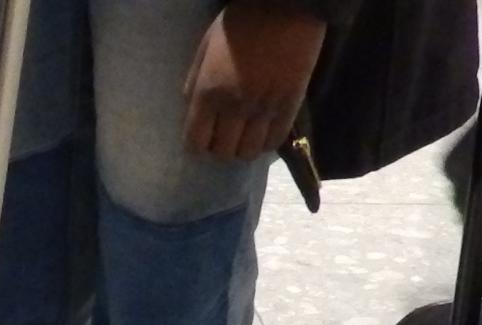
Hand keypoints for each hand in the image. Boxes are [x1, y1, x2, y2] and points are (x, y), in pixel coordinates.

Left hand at [183, 1, 327, 160]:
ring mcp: (263, 108)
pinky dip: (266, 143)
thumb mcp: (205, 49)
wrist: (285, 6)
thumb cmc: (240, 23)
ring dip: (243, 148)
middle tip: (225, 136)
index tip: (203, 138)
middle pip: (221, 152)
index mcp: (208, 93)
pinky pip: (274, 141)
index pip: (195, 142)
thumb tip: (191, 111)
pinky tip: (264, 132)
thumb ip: (195, 82)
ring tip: (245, 136)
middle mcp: (233, 106)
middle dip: (219, 148)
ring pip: (247, 152)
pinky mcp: (289, 105)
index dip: (198, 145)